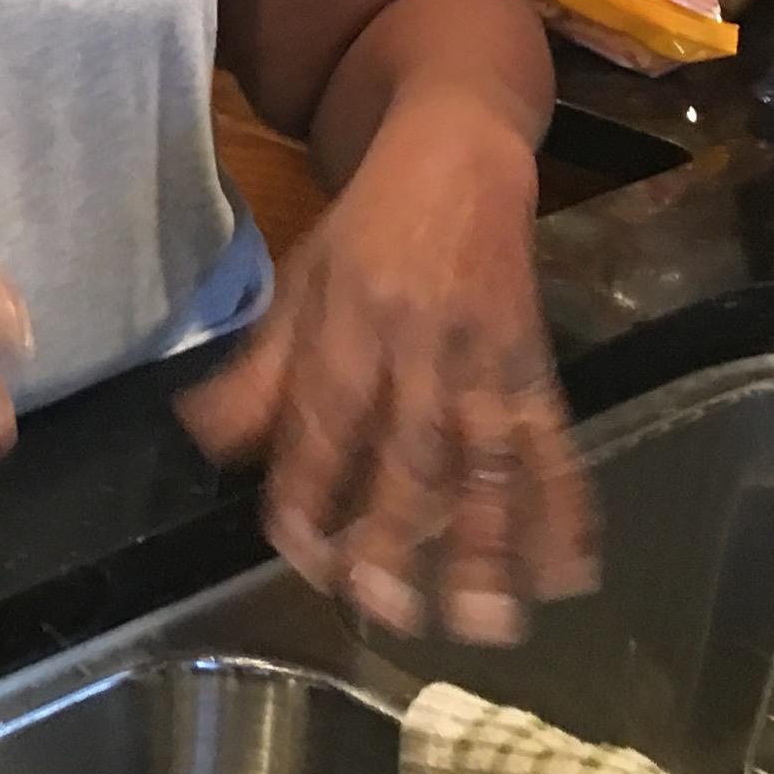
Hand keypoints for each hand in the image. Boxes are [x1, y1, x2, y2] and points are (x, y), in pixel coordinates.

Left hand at [177, 93, 593, 642]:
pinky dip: (567, 507)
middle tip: (389, 609)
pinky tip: (570, 573)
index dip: (311, 484)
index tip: (300, 552)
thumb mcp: (298, 281)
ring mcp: (485, 355)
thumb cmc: (367, 228)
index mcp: (349, 320)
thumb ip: (259, 370)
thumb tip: (203, 440)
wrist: (459, 151)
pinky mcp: (537, 362)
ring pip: (486, 457)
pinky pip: (554, 440)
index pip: (325, 415)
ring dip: (490, 543)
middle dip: (401, 532)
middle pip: (411, 447)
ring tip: (486, 623)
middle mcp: (418, 342)